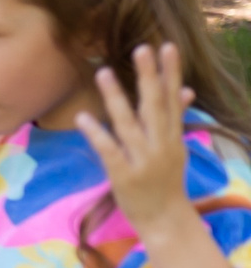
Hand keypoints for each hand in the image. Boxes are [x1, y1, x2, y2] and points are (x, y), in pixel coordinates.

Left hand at [75, 43, 198, 238]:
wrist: (165, 221)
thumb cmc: (165, 180)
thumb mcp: (175, 148)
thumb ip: (175, 118)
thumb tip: (185, 89)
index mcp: (173, 137)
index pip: (172, 100)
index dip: (170, 73)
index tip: (167, 47)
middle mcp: (161, 145)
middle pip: (155, 107)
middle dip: (149, 77)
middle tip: (142, 48)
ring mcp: (143, 161)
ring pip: (129, 125)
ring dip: (116, 98)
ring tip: (103, 72)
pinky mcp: (124, 176)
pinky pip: (109, 151)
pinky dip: (97, 134)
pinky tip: (83, 118)